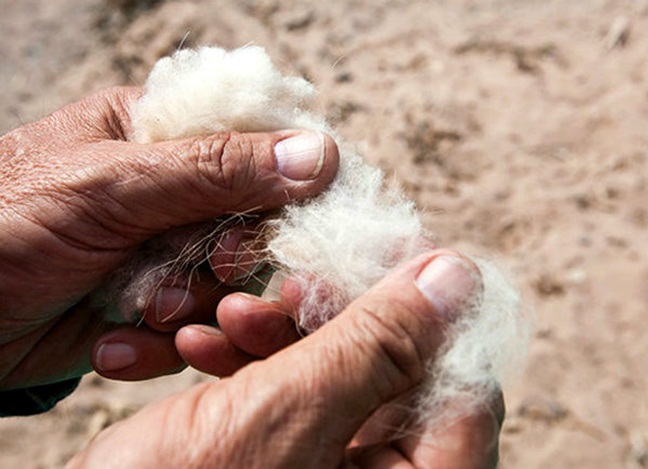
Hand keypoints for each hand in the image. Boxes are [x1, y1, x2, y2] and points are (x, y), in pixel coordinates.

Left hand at [0, 87, 338, 389]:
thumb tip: (320, 155)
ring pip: (229, 282)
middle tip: (208, 269)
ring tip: (143, 311)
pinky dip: (164, 345)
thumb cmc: (4, 225)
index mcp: (162, 133)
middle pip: (254, 222)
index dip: (281, 186)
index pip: (256, 144)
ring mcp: (164, 251)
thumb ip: (214, 169)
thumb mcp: (110, 185)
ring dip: (193, 306)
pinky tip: (116, 343)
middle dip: (231, 258)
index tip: (272, 223)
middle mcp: (172, 190)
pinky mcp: (154, 307)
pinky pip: (195, 327)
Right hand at [68, 251, 502, 468]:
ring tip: (223, 317)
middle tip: (286, 282)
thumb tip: (456, 276)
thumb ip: (377, 347)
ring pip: (336, 376)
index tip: (380, 247)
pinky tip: (204, 346)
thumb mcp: (284, 417)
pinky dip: (253, 365)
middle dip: (330, 318)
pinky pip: (293, 399)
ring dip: (280, 335)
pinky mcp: (289, 464)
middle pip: (395, 372)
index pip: (464, 383)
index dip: (428, 307)